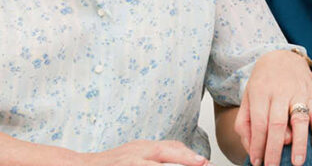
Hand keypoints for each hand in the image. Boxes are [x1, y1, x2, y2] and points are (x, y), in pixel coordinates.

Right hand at [83, 140, 209, 165]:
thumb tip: (186, 160)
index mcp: (141, 147)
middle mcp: (135, 153)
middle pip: (166, 152)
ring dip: (174, 163)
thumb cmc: (109, 164)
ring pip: (156, 163)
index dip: (187, 154)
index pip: (170, 147)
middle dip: (186, 159)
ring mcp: (128, 162)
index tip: (202, 162)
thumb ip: (154, 156)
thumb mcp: (134, 154)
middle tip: (202, 164)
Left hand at [235, 50, 311, 165]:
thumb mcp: (247, 98)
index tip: (257, 162)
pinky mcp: (311, 95)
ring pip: (299, 120)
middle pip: (277, 124)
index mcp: (260, 92)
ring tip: (297, 163)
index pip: (259, 123)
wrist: (282, 57)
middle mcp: (279, 92)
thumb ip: (245, 123)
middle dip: (275, 149)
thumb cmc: (262, 83)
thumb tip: (251, 148)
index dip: (258, 144)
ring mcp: (298, 93)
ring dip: (299, 143)